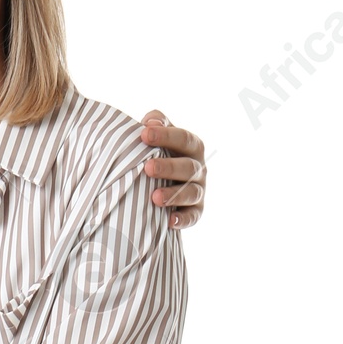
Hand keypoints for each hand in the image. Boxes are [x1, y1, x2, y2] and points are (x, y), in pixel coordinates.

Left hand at [139, 110, 205, 229]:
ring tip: (155, 198)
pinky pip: (193, 216)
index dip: (166, 136)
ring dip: (174, 195)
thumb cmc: (156, 153)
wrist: (158, 182)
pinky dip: (182, 219)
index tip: (144, 134)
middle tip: (147, 168)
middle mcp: (198, 168)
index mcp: (191, 147)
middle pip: (189, 167)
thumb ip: (155, 122)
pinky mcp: (196, 211)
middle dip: (169, 167)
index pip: (183, 138)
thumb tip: (150, 123)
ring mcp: (199, 190)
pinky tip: (169, 220)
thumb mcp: (157, 135)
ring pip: (192, 192)